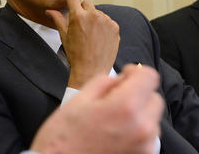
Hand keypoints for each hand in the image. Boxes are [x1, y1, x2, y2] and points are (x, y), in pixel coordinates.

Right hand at [30, 64, 163, 153]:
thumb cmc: (63, 137)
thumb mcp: (78, 99)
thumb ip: (104, 82)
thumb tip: (120, 79)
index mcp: (125, 107)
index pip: (149, 77)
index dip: (135, 72)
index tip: (124, 76)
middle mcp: (142, 127)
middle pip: (154, 98)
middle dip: (137, 94)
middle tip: (113, 100)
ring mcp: (145, 146)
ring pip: (152, 119)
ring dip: (138, 114)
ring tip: (111, 121)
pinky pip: (147, 136)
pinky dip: (136, 131)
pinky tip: (114, 134)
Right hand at [45, 0, 119, 87]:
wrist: (92, 69)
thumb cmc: (75, 53)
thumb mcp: (64, 36)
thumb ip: (58, 19)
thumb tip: (50, 10)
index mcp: (77, 17)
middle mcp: (93, 16)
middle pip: (87, 4)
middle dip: (84, 11)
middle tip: (81, 27)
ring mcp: (106, 21)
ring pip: (98, 13)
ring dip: (95, 20)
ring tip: (92, 36)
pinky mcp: (115, 27)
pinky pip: (108, 21)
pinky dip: (104, 26)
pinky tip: (100, 38)